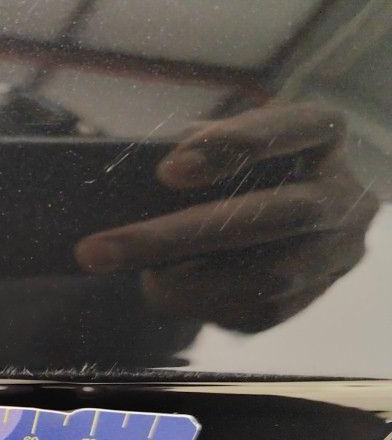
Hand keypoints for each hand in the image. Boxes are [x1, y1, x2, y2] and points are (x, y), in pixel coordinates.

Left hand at [74, 103, 377, 331]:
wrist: (301, 212)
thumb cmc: (246, 166)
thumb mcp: (226, 142)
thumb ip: (194, 151)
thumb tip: (126, 182)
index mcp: (324, 134)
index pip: (290, 129)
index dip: (233, 147)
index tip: (166, 171)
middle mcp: (343, 193)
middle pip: (267, 216)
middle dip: (175, 237)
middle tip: (96, 251)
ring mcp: (338, 248)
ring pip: (265, 277)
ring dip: (186, 285)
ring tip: (134, 280)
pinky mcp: (318, 293)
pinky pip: (260, 310)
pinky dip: (205, 305)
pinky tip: (166, 293)